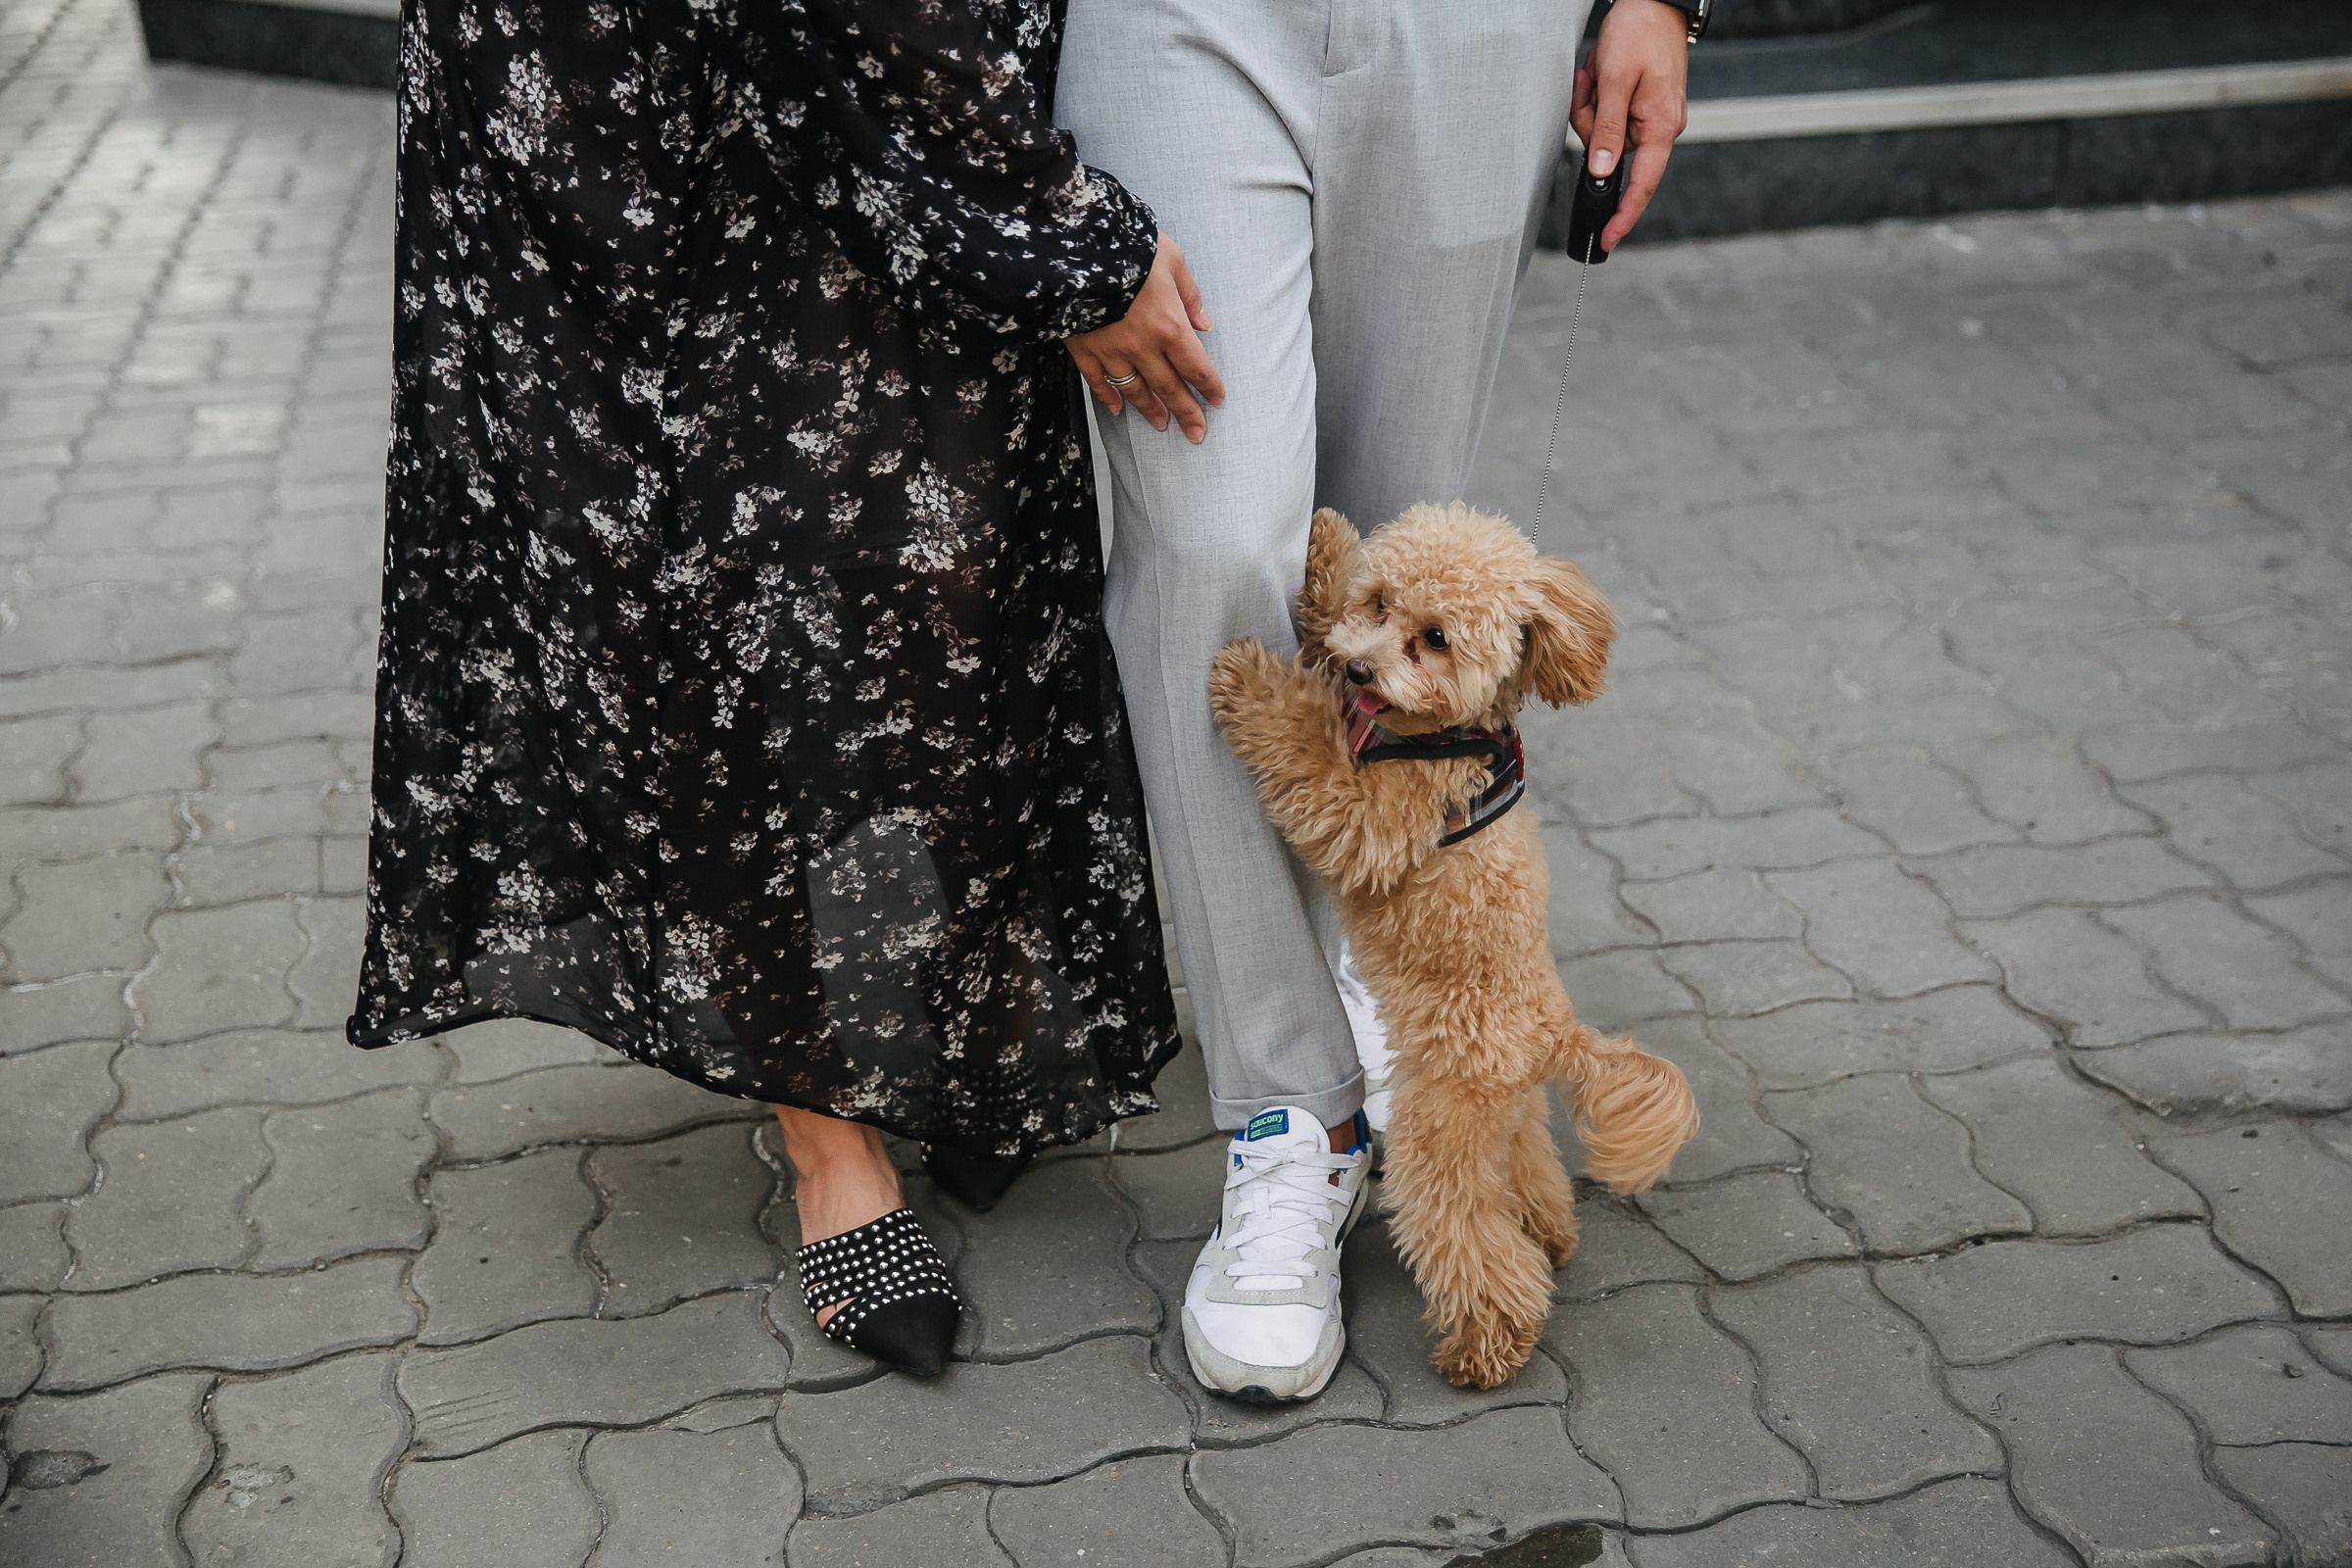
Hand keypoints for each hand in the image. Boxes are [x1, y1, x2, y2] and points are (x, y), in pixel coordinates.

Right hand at [1067, 233, 1224, 443]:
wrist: (1076, 248)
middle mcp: (1143, 346)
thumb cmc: (1129, 247)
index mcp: (1169, 325)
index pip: (1196, 366)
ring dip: (1150, 410)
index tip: (1217, 399)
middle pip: (1169, 388)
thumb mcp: (1172, 260)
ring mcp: (1111, 351)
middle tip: (1196, 433)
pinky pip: (1098, 381)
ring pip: (1135, 390)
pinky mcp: (1084, 349)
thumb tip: (1204, 323)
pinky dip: (1108, 397)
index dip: (1209, 386)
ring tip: (1161, 423)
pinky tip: (1117, 409)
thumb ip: (1190, 295)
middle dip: (1186, 412)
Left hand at [1569, 0, 1689, 251]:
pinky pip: (1608, 115)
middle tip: (1588, 86)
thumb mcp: (1615, 81)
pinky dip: (1596, 96)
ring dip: (1590, 104)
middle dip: (1589, 123)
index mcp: (1660, 126)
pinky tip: (1600, 72)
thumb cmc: (1640, 33)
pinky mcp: (1640, 106)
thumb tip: (1600, 170)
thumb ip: (1606, 129)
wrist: (1654, 2)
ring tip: (1597, 72)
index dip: (1623, 215)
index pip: (1642, 184)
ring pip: (1603, 133)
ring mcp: (1650, 117)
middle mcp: (1659, 127)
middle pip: (1609, 153)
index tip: (1606, 238)